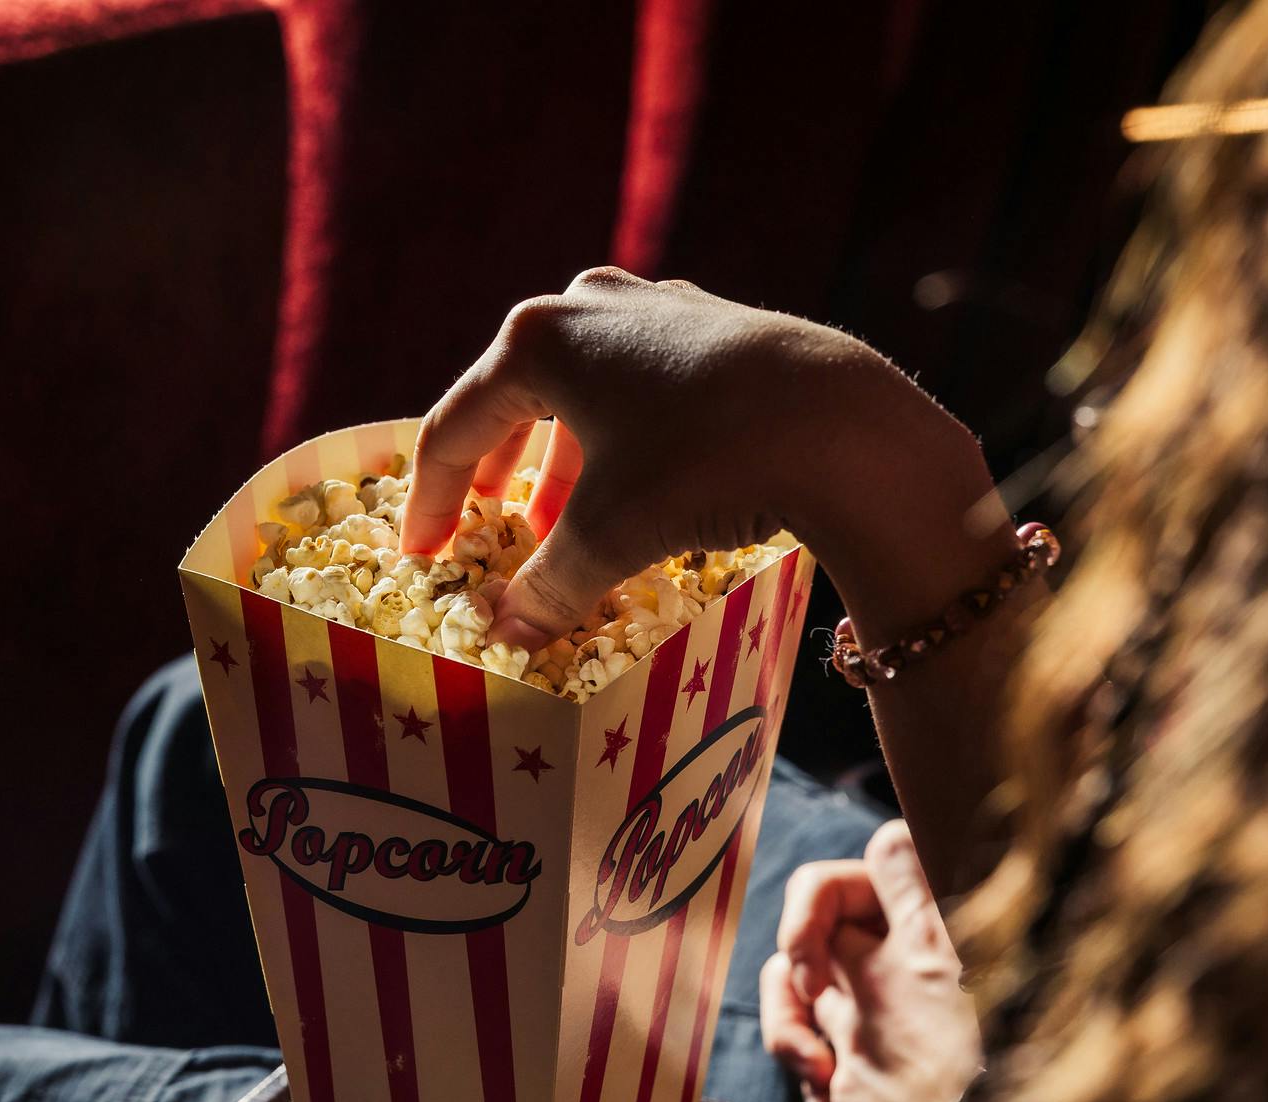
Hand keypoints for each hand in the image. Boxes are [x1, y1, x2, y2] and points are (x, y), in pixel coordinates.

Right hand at [401, 268, 1002, 652]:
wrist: (843, 424)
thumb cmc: (701, 465)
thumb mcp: (607, 536)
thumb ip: (546, 584)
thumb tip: (510, 629)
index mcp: (536, 340)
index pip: (455, 429)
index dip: (434, 501)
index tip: (424, 554)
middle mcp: (589, 306)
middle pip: (515, 399)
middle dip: (500, 476)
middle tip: (488, 528)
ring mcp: (657, 307)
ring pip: (584, 394)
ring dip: (563, 464)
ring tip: (562, 525)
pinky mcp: (716, 327)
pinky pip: (640, 391)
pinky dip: (620, 444)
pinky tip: (639, 489)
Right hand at [758, 820, 982, 1101]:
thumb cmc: (973, 1063)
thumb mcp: (941, 966)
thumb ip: (914, 894)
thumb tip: (892, 836)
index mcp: (913, 926)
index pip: (839, 882)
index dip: (811, 907)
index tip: (810, 961)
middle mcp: (888, 960)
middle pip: (805, 933)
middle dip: (794, 972)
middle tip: (814, 1009)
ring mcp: (870, 1012)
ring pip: (792, 991)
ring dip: (788, 1029)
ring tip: (821, 1076)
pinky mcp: (856, 1063)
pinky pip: (804, 1050)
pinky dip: (806, 1077)